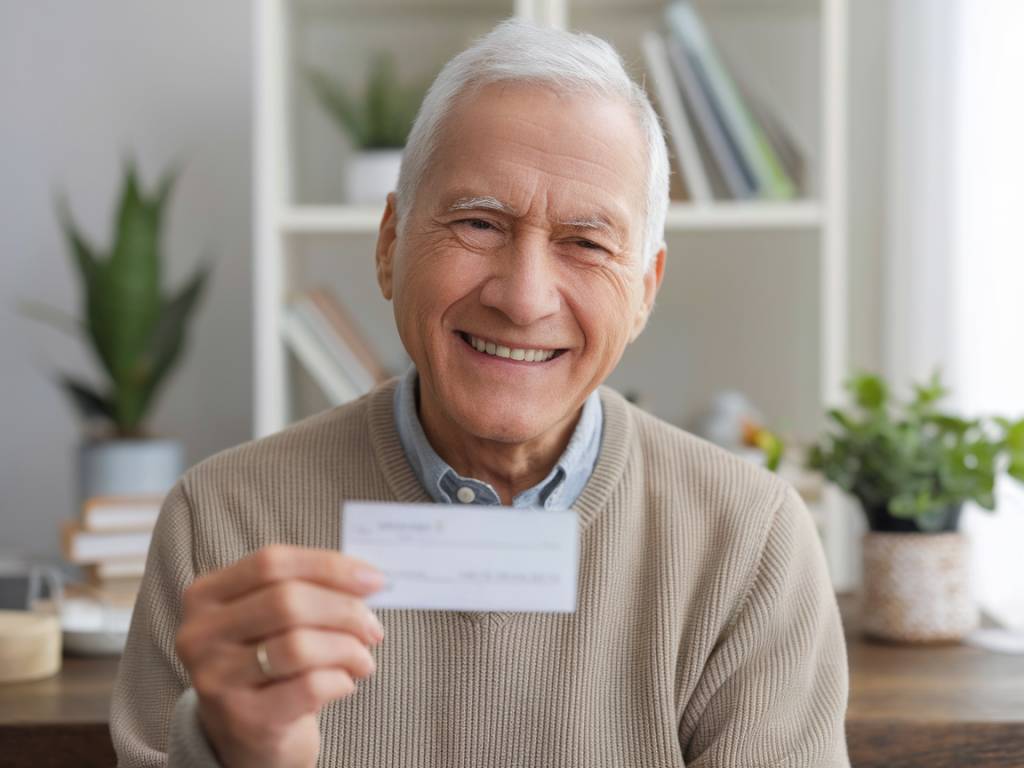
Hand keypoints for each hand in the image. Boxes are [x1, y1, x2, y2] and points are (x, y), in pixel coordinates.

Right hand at [175, 544, 385, 767]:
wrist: (247, 733)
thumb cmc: (269, 661)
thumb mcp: (274, 617)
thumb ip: (309, 588)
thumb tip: (367, 579)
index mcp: (206, 594)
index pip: (272, 562)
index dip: (329, 566)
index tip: (374, 580)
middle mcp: (200, 634)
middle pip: (287, 601)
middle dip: (345, 611)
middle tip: (373, 628)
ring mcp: (215, 678)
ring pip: (299, 646)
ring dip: (347, 649)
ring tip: (363, 660)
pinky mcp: (242, 718)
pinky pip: (308, 687)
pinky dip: (340, 680)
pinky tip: (345, 683)